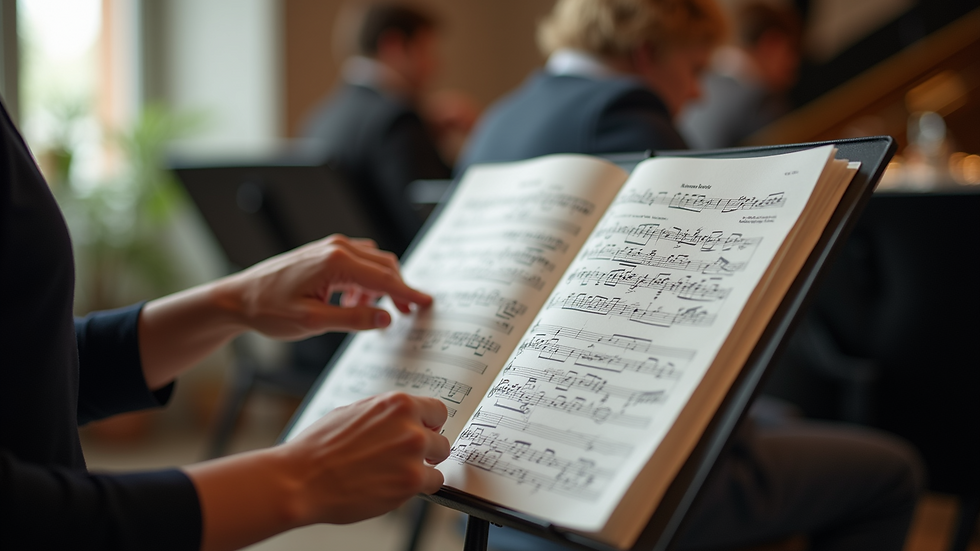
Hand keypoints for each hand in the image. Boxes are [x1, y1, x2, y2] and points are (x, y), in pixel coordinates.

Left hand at [215, 234, 431, 339]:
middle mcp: (337, 247)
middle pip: (383, 265)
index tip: (427, 304)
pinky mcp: (324, 252)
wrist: (238, 298)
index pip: (384, 277)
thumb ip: (353, 318)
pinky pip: (357, 263)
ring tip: (369, 311)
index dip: (408, 293)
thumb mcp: (313, 322)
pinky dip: (365, 281)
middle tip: (407, 314)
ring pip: (372, 263)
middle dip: (398, 289)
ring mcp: (330, 247)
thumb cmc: (269, 310)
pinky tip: (353, 301)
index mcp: (336, 261)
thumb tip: (386, 318)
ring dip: (379, 286)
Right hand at [280, 392, 450, 524]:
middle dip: (427, 449)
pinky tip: (396, 486)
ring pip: (439, 462)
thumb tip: (398, 419)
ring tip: (398, 474)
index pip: (436, 410)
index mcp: (396, 404)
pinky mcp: (410, 482)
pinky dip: (419, 488)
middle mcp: (410, 427)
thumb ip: (384, 415)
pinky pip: (433, 484)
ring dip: (423, 469)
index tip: (426, 432)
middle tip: (407, 457)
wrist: (302, 479)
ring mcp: (413, 455)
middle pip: (441, 438)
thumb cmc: (319, 448)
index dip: (429, 425)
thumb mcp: (353, 412)